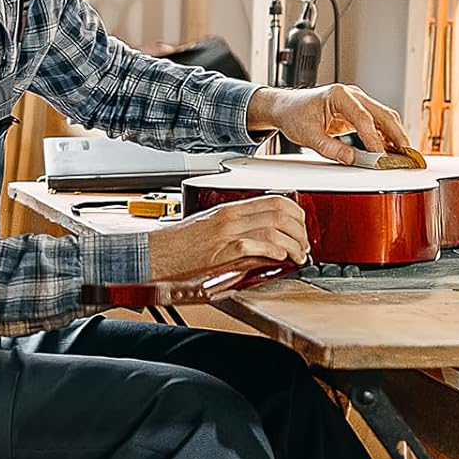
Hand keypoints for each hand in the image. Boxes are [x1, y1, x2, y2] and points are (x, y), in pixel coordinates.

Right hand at [148, 196, 308, 280]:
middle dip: (300, 230)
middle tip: (304, 246)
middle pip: (280, 212)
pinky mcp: (222, 252)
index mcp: (229, 210)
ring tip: (297, 256)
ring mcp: (227, 233)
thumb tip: (261, 239)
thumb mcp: (209, 229)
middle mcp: (230, 217)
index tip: (301, 228)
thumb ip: (235, 229)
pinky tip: (281, 258)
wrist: (154, 255)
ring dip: (293, 244)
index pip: (274, 201)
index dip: (296, 214)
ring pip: (274, 227)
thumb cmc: (178, 246)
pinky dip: (274, 251)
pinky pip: (256, 245)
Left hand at [248, 83, 411, 163]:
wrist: (286, 108)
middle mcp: (351, 95)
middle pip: (382, 114)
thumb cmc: (294, 115)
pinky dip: (386, 136)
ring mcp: (356, 102)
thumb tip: (353, 160)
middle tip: (407, 154)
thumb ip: (331, 149)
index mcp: (339, 95)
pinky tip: (393, 149)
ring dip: (395, 135)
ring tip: (405, 154)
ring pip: (384, 117)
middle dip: (396, 135)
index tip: (380, 156)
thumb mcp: (308, 136)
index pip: (363, 118)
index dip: (373, 139)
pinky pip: (377, 123)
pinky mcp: (357, 111)